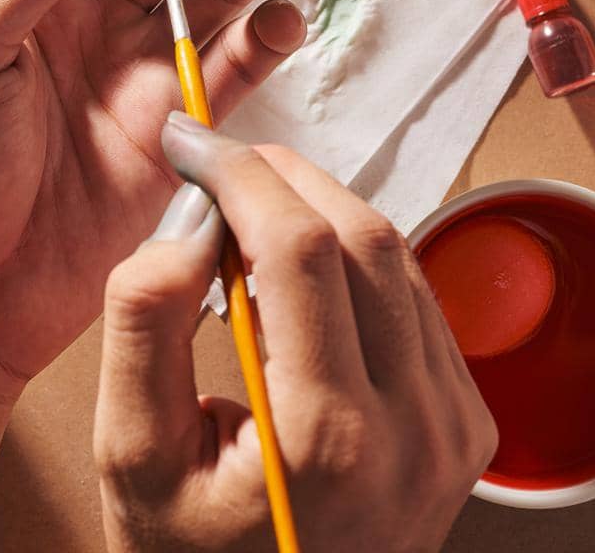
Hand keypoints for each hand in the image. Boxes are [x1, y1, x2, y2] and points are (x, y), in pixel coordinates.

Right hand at [94, 115, 497, 552]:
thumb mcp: (129, 453)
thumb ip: (145, 319)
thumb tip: (190, 214)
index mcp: (329, 443)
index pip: (302, 250)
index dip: (241, 173)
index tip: (190, 142)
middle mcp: (414, 432)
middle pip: (362, 236)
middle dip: (282, 176)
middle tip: (218, 164)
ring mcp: (453, 429)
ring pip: (398, 254)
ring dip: (320, 208)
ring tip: (246, 214)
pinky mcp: (466, 423)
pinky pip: (416, 296)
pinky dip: (356, 255)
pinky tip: (299, 266)